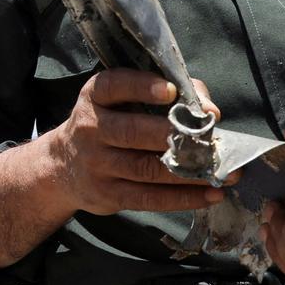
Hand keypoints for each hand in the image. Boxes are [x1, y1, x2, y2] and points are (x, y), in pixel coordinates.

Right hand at [43, 69, 225, 215]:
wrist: (62, 167)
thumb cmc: (110, 123)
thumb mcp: (122, 100)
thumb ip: (168, 92)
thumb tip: (210, 111)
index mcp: (95, 97)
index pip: (114, 87)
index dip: (142, 87)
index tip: (171, 91)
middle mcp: (90, 129)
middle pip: (133, 132)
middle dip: (175, 136)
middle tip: (210, 139)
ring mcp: (97, 165)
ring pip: (146, 169)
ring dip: (189, 171)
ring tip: (222, 171)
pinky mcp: (108, 194)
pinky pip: (149, 198)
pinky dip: (184, 198)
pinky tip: (211, 193)